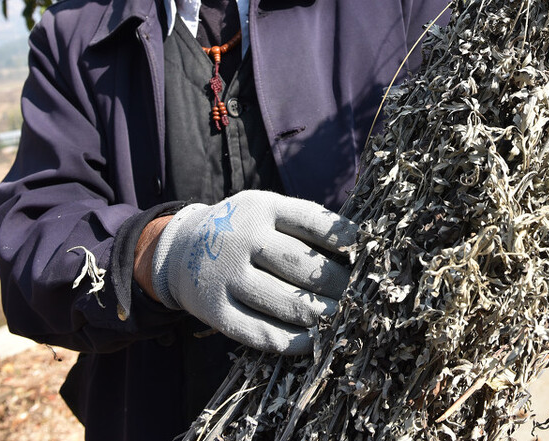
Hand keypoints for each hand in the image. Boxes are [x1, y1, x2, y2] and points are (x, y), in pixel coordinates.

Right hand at [150, 191, 356, 353]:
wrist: (179, 248)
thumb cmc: (242, 230)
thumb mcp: (266, 211)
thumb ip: (304, 225)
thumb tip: (360, 251)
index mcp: (261, 207)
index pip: (312, 221)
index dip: (346, 240)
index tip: (369, 256)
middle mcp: (241, 237)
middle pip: (302, 267)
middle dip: (341, 286)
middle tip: (363, 299)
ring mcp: (224, 275)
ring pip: (285, 303)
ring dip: (323, 317)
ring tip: (346, 321)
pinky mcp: (214, 310)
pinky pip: (259, 332)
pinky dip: (293, 341)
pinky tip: (315, 341)